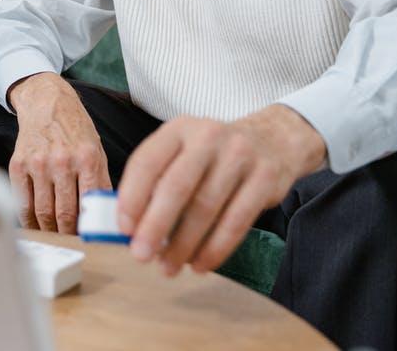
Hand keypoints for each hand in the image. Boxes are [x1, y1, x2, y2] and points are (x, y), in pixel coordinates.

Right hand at [7, 72, 111, 233]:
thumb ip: (101, 181)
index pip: (89, 204)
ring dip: (49, 230)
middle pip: (64, 213)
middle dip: (68, 234)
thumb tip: (105, 214)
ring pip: (43, 212)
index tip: (89, 239)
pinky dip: (28, 220)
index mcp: (87, 158)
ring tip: (55, 237)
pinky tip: (35, 226)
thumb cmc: (75, 128)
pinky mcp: (18, 165)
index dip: (88, 227)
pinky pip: (22, 202)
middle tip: (71, 242)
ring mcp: (38, 164)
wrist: (46, 102)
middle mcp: (62, 161)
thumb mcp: (97, 150)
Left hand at [117, 105, 325, 275]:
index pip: (148, 161)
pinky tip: (200, 264)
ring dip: (184, 245)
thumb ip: (157, 181)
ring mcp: (240, 155)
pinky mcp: (265, 178)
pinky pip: (236, 221)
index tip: (123, 229)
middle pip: (176, 185)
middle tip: (141, 255)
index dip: (131, 197)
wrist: (273, 139)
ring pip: (206, 207)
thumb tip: (130, 228)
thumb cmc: (215, 155)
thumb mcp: (184, 151)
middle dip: (155, 225)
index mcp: (179, 129)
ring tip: (168, 267)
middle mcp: (209, 136)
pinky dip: (215, 248)